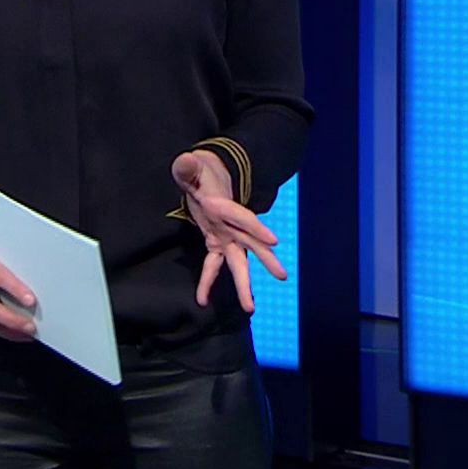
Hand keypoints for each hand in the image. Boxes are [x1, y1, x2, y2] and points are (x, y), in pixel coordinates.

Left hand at [171, 150, 286, 311]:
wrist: (205, 179)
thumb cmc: (198, 172)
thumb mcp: (191, 168)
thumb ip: (188, 168)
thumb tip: (185, 161)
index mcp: (225, 206)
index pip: (243, 218)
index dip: (257, 228)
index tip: (274, 242)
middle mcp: (230, 225)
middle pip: (250, 244)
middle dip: (265, 259)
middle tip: (282, 276)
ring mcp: (225, 236)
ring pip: (237, 262)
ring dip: (243, 284)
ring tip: (249, 307)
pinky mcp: (216, 243)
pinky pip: (213, 266)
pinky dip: (208, 283)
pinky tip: (202, 300)